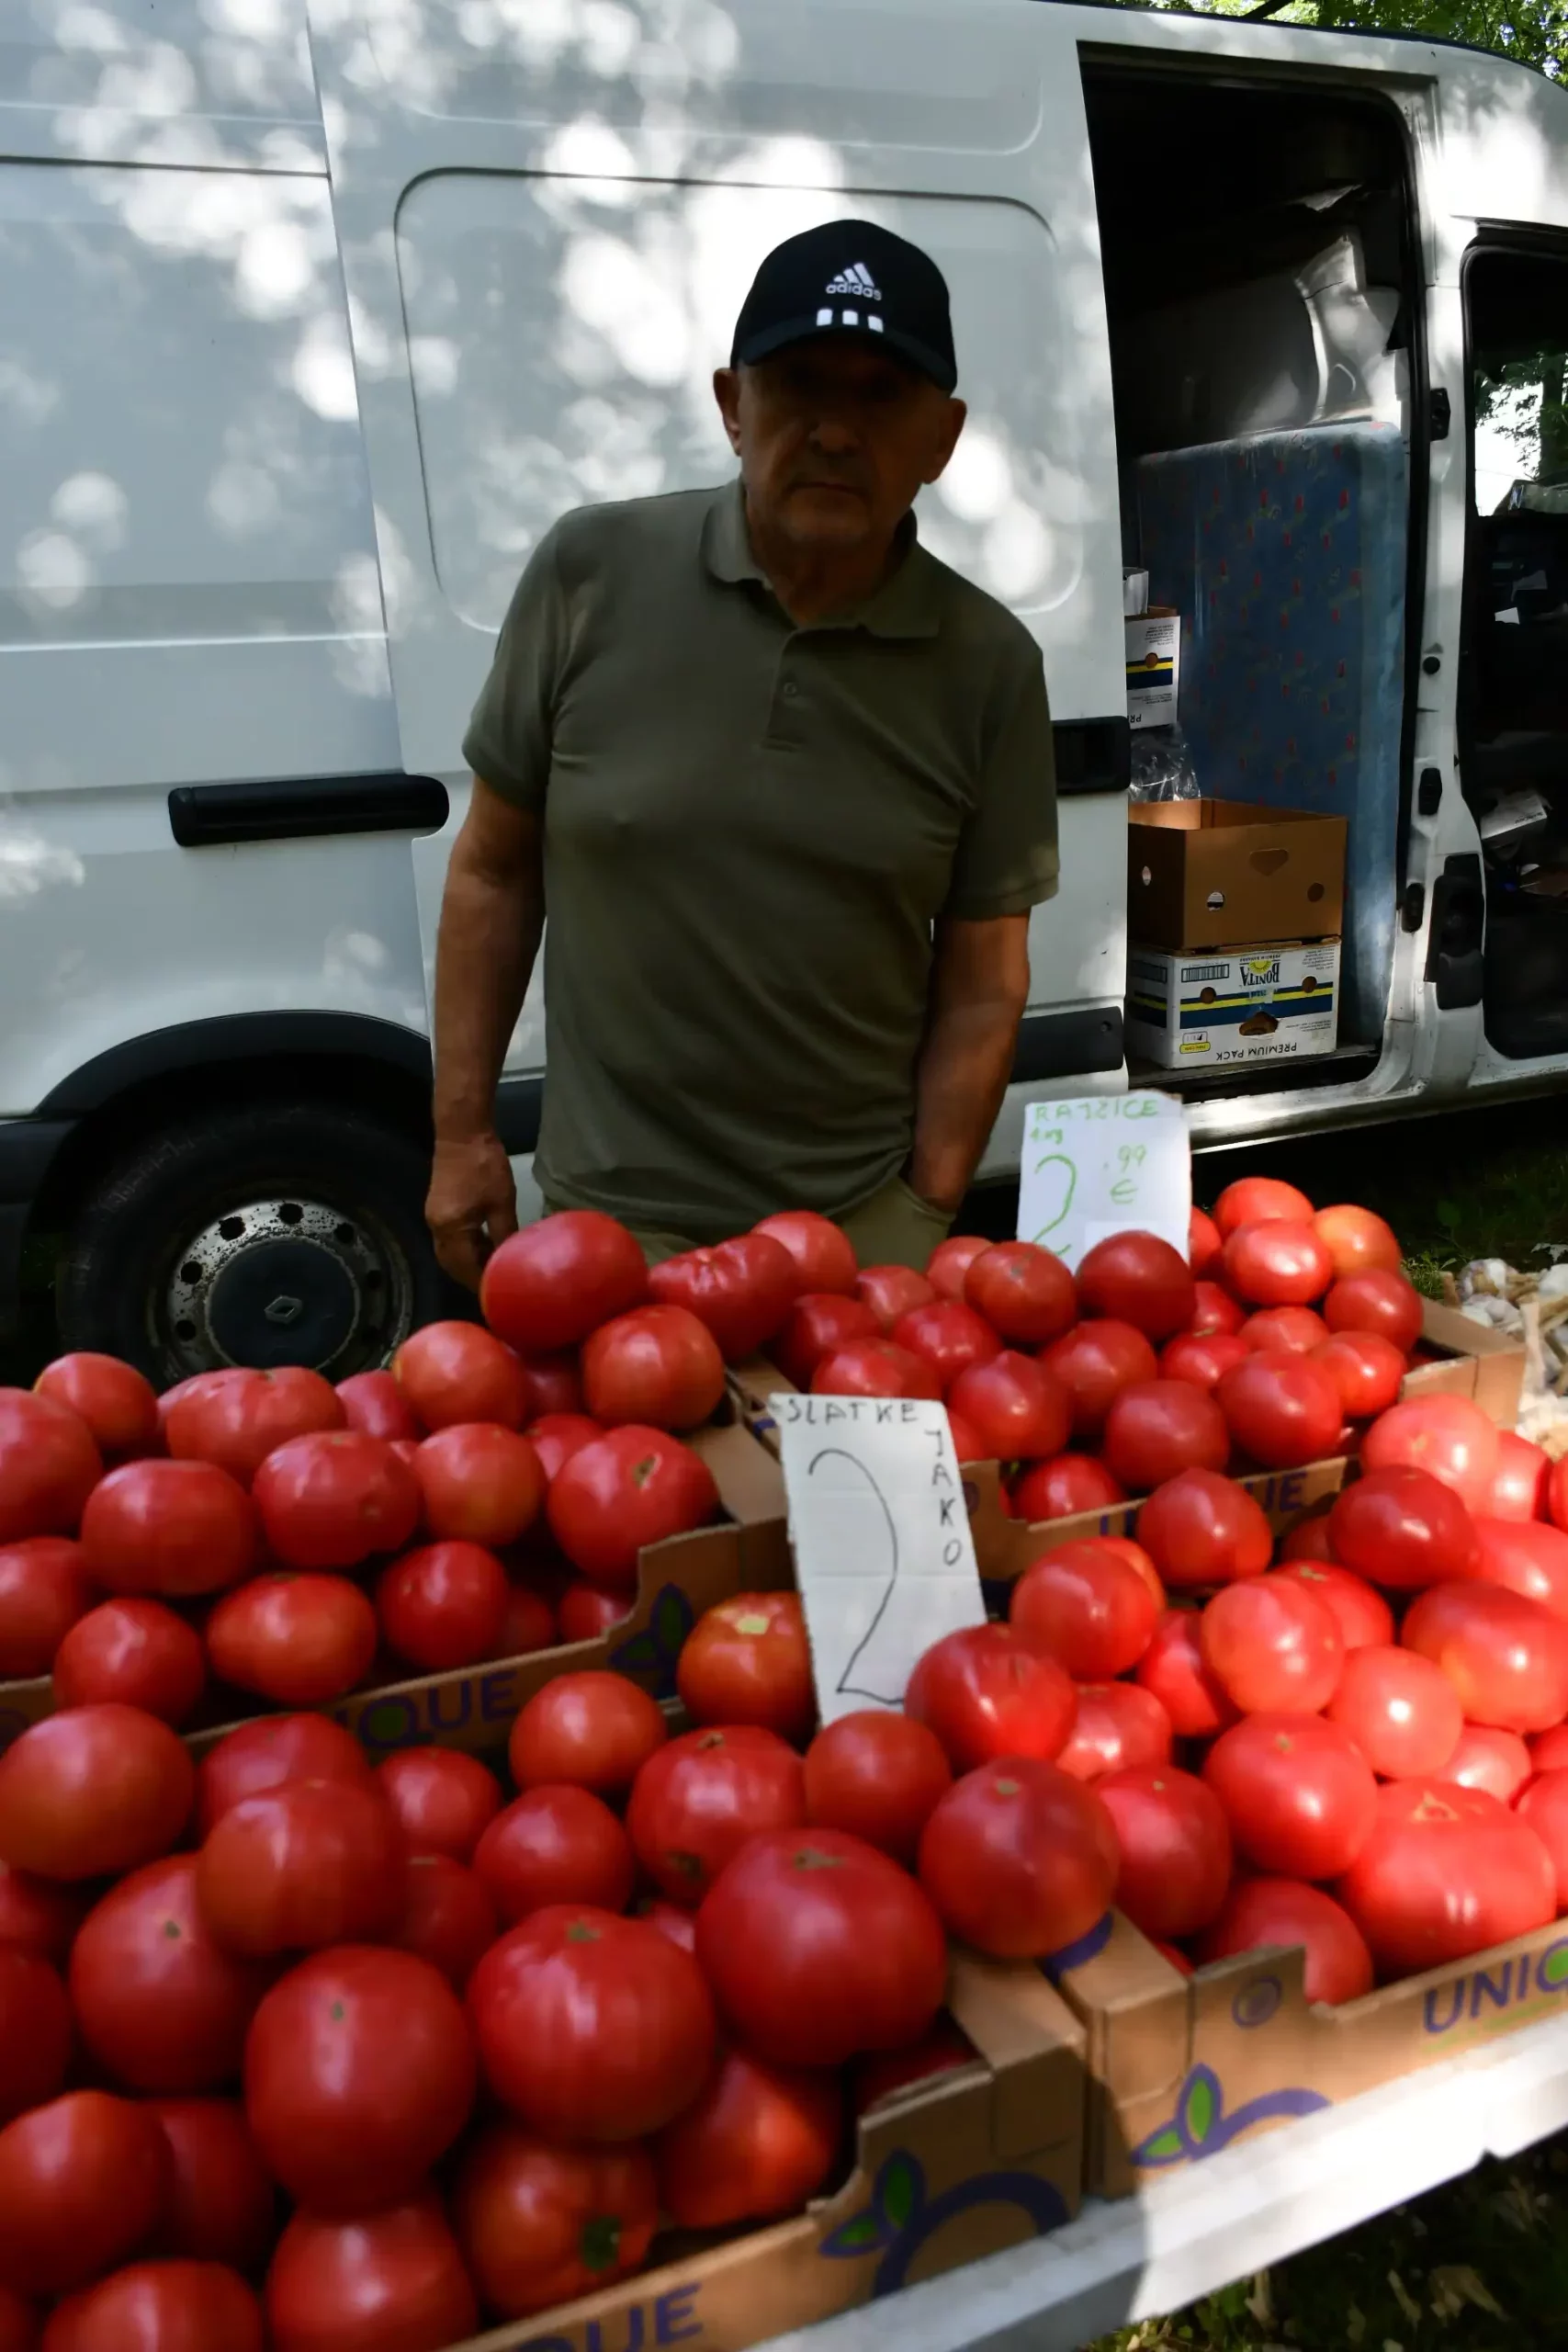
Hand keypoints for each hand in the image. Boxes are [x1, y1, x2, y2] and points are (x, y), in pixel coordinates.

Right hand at [425, 1131, 518, 1291]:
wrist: (462, 1132)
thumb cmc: (484, 1165)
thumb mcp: (501, 1202)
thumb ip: (505, 1234)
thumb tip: (513, 1259)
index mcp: (450, 1229)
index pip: (465, 1268)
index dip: (482, 1283)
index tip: (500, 1295)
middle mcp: (437, 1228)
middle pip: (453, 1265)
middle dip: (473, 1278)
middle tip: (498, 1287)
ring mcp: (434, 1219)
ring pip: (451, 1254)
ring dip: (470, 1264)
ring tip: (495, 1270)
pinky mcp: (439, 1210)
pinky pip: (450, 1240)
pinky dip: (466, 1249)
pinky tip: (486, 1248)